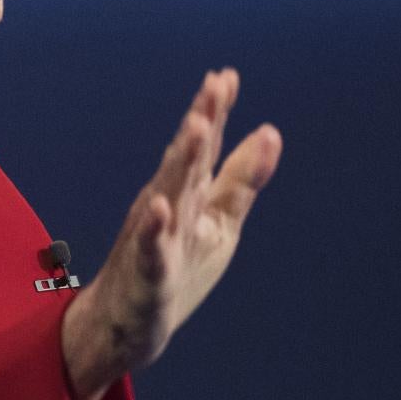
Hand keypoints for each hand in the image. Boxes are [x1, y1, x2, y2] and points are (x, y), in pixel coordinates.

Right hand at [60, 69, 281, 399]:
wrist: (128, 324)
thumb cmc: (177, 265)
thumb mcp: (219, 220)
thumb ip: (241, 177)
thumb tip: (272, 130)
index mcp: (190, 193)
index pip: (205, 146)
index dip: (215, 111)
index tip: (226, 75)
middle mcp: (170, 206)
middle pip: (188, 160)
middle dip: (201, 122)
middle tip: (213, 85)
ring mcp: (156, 238)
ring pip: (170, 194)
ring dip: (181, 160)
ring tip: (195, 127)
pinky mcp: (148, 274)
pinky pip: (150, 249)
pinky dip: (153, 228)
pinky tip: (158, 207)